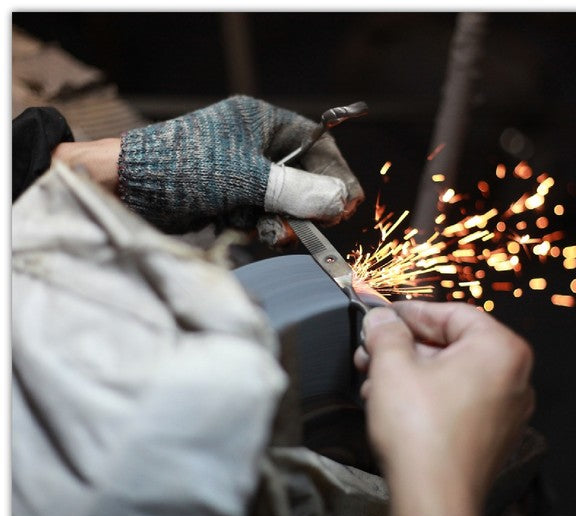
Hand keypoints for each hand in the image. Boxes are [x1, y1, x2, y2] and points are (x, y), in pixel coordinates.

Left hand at [71, 96, 362, 243]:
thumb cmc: (182, 167)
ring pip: (282, 205)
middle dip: (305, 207)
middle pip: (303, 180)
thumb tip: (339, 200)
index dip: (336, 176)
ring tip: (267, 231)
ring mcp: (243, 175)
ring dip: (279, 222)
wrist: (127, 190)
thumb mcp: (244, 176)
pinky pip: (260, 217)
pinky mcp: (229, 200)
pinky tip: (242, 228)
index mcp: (264, 125)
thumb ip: (293, 189)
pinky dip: (257, 228)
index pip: (317, 146)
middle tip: (309, 227)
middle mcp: (257, 147)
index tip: (348, 205)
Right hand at [354, 301, 534, 515]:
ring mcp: (505, 409)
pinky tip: (392, 402)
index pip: (452, 313)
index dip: (411, 312)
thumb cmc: (424, 438)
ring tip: (375, 379)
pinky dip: (426, 396)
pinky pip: (457, 400)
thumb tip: (381, 320)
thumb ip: (386, 333)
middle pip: (451, 344)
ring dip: (410, 372)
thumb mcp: (392, 367)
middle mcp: (513, 378)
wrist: (432, 499)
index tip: (385, 315)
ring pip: (451, 373)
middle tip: (374, 348)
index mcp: (500, 350)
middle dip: (405, 347)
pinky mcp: (491, 435)